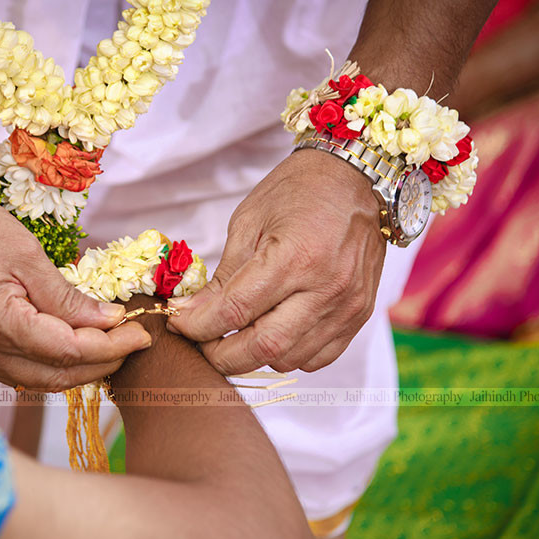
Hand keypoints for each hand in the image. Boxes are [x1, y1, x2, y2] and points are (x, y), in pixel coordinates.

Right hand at [0, 176, 151, 390]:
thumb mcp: (23, 252)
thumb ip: (65, 296)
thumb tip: (106, 321)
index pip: (69, 352)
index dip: (110, 347)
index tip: (140, 334)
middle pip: (53, 377)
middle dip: (99, 365)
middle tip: (130, 344)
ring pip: (30, 380)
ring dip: (72, 370)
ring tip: (105, 348)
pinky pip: (7, 370)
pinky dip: (41, 365)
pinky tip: (63, 349)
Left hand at [167, 150, 385, 374]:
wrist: (354, 178)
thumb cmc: (297, 191)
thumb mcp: (248, 223)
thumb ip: (223, 276)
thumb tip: (191, 314)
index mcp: (294, 257)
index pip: (235, 311)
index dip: (199, 326)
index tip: (179, 323)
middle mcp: (326, 288)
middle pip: (263, 347)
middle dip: (222, 355)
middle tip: (201, 342)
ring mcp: (347, 306)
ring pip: (288, 359)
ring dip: (254, 356)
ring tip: (235, 335)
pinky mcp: (359, 316)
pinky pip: (316, 358)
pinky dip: (287, 355)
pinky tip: (272, 331)